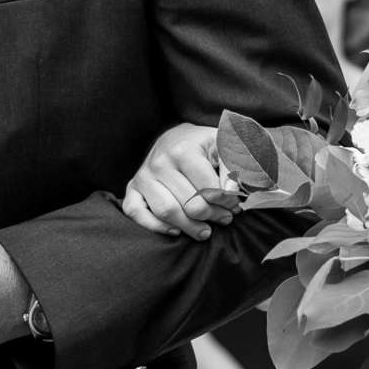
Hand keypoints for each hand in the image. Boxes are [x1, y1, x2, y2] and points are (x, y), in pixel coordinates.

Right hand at [120, 124, 233, 239]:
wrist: (177, 138)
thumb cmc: (204, 146)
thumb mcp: (224, 147)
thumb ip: (232, 168)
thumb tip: (230, 192)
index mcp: (183, 150)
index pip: (209, 189)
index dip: (227, 203)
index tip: (235, 206)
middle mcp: (159, 162)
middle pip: (190, 204)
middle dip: (213, 216)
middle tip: (225, 218)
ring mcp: (143, 176)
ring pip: (166, 213)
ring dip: (190, 227)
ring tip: (206, 230)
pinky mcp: (132, 188)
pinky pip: (136, 213)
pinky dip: (155, 227)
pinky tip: (176, 230)